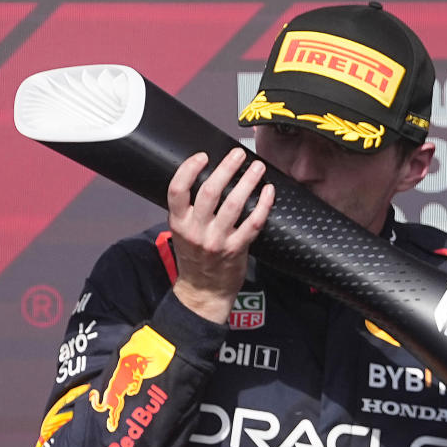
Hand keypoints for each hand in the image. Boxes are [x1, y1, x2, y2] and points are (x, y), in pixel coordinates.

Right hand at [166, 147, 274, 322]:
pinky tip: (268, 191)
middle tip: (238, 154)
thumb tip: (207, 178)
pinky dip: (263, 205)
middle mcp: (196, 230)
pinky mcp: (236, 249)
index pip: (177, 189)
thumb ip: (189, 210)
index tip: (203, 156)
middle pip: (209, 192)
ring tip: (257, 167)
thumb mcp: (182, 232)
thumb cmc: (194, 258)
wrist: (203, 291)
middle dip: (226, 168)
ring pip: (234, 204)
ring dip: (247, 181)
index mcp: (179, 222)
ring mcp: (217, 241)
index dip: (189, 169)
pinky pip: (253, 223)